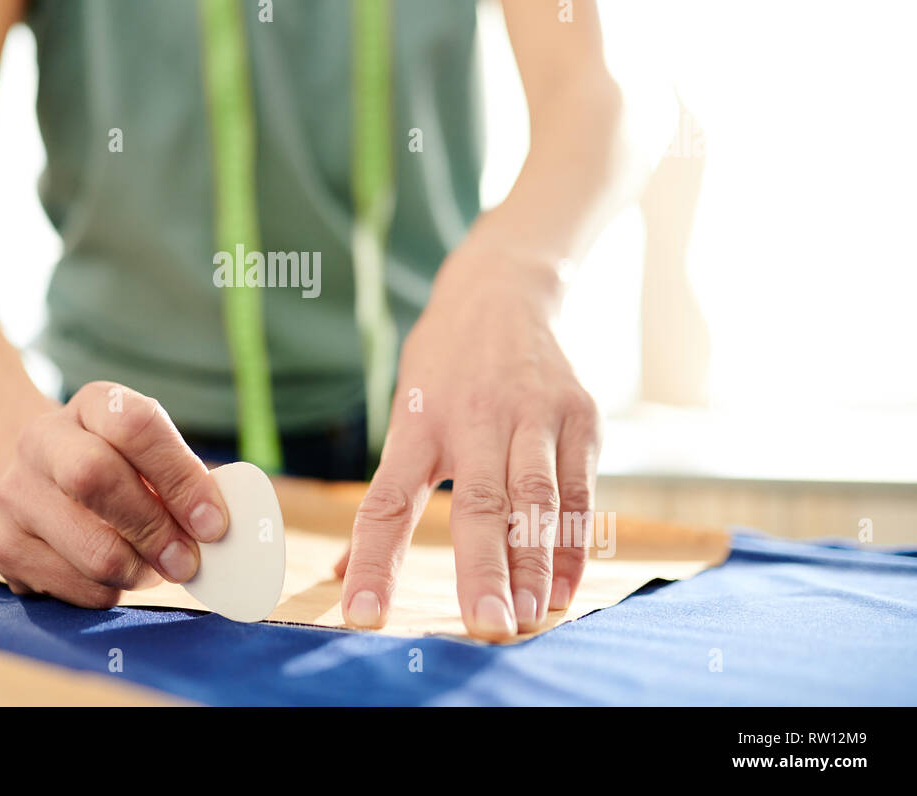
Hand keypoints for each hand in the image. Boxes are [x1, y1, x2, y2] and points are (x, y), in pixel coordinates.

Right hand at [0, 381, 228, 607]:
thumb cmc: (119, 470)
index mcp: (91, 405)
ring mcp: (15, 493)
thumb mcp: (148, 457)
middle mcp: (42, 440)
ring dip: (139, 570)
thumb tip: (219, 529)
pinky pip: (75, 586)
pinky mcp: (4, 548)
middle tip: (189, 560)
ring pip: (90, 546)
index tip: (214, 521)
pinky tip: (117, 577)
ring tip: (156, 568)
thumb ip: (183, 482)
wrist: (38, 481)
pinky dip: (111, 592)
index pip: (135, 424)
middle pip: (95, 477)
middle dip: (154, 527)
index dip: (180, 475)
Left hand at [339, 242, 600, 637]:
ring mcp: (534, 415)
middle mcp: (476, 418)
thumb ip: (385, 496)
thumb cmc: (441, 369)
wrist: (502, 290)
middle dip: (483, 570)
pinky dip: (571, 546)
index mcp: (418, 423)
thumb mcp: (403, 414)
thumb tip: (339, 573)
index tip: (360, 615)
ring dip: (535, 565)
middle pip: (478, 505)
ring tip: (529, 619)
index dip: (374, 561)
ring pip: (536, 500)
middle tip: (485, 628)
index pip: (387, 502)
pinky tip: (562, 592)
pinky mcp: (581, 416)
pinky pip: (579, 493)